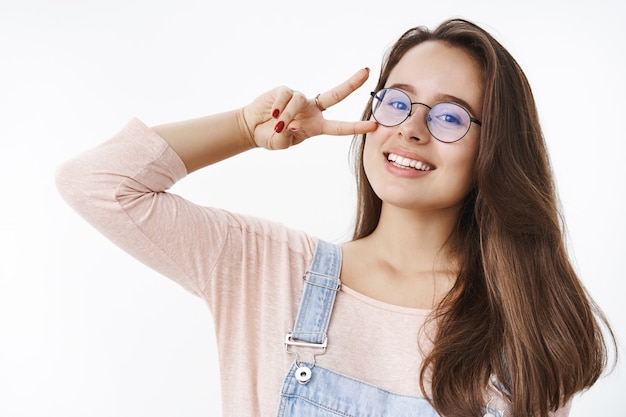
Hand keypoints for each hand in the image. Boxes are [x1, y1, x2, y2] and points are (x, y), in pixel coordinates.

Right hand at [242, 68, 377, 149]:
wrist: (252, 128)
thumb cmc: (270, 137)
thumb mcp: (280, 143)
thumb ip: (286, 137)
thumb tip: (290, 123)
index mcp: (316, 126)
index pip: (340, 127)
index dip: (356, 127)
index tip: (374, 126)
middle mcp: (311, 110)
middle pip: (336, 95)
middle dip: (351, 84)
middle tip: (367, 72)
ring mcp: (299, 99)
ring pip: (299, 102)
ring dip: (288, 114)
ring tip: (277, 124)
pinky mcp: (284, 91)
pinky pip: (286, 96)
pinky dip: (279, 106)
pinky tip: (273, 114)